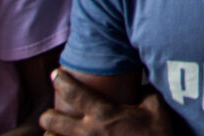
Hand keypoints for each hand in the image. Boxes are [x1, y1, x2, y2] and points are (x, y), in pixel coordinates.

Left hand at [40, 70, 171, 135]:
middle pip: (52, 121)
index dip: (61, 81)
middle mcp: (89, 132)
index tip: (55, 74)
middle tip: (49, 114)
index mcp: (104, 114)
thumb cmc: (157, 135)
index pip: (74, 93)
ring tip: (54, 133)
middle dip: (46, 116)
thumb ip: (144, 93)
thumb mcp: (155, 108)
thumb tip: (141, 86)